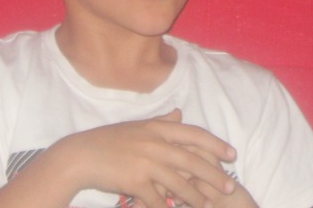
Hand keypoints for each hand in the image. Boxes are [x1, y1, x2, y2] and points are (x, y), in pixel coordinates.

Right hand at [59, 109, 239, 207]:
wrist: (79, 156)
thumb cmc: (108, 140)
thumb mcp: (137, 126)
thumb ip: (161, 121)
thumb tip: (180, 113)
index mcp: (158, 128)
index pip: (195, 135)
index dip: (216, 145)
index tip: (232, 155)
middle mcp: (155, 143)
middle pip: (192, 161)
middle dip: (214, 175)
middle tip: (230, 186)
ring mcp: (145, 162)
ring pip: (178, 182)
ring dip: (195, 196)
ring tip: (207, 205)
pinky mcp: (134, 181)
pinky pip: (156, 199)